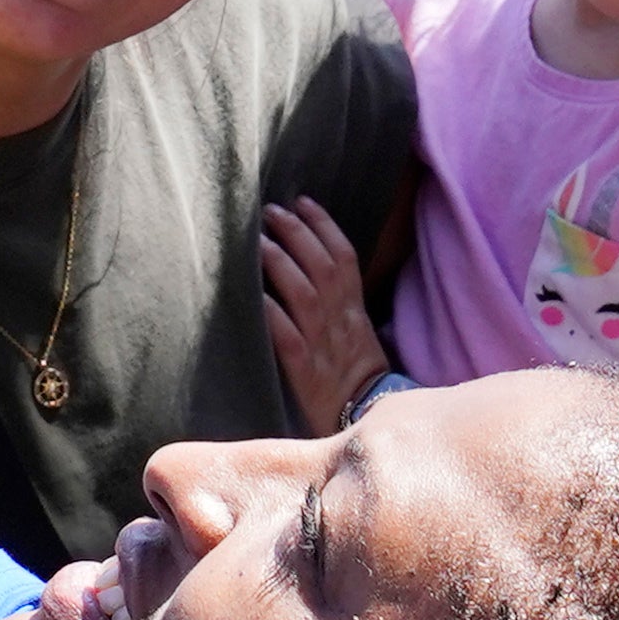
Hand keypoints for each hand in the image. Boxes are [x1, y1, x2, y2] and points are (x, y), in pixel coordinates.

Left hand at [260, 195, 395, 436]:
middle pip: (322, 266)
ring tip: (257, 239)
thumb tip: (310, 265)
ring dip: (280, 262)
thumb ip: (338, 299)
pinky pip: (288, 337)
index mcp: (353, 309)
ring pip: (304, 294)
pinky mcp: (305, 372)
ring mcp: (323, 345)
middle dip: (297, 233)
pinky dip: (272, 314)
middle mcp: (340, 321)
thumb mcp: (356, 331)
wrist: (365, 420)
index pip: (344, 256)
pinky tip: (253, 295)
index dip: (323, 225)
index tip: (301, 199)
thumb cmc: (354, 376)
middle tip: (270, 210)